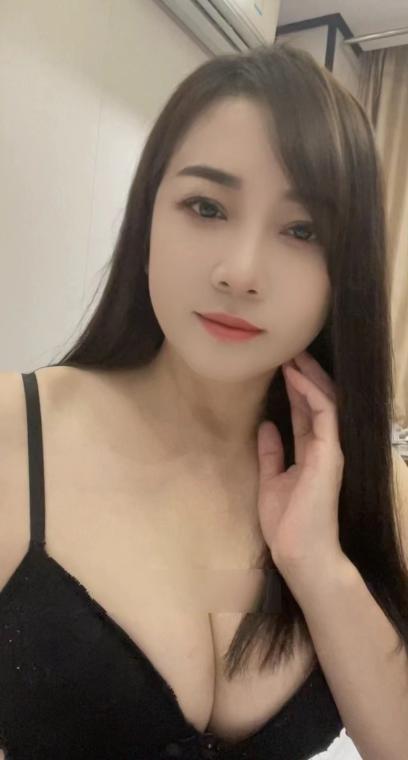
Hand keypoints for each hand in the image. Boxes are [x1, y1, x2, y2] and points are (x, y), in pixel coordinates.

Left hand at [256, 350, 345, 587]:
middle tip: (290, 352)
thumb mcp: (271, 480)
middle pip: (318, 402)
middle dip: (304, 376)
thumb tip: (265, 426)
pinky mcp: (330, 452)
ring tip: (293, 355)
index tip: (282, 368)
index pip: (306, 413)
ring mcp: (330, 449)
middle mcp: (324, 447)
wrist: (298, 551)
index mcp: (311, 454)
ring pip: (325, 401)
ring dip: (308, 377)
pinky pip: (325, 414)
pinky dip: (310, 392)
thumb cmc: (286, 523)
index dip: (295, 390)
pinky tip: (296, 376)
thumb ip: (271, 453)